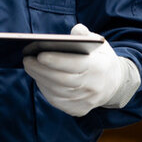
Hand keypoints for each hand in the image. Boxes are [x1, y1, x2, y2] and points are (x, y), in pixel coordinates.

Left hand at [23, 24, 139, 116]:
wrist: (114, 84)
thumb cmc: (99, 59)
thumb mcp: (98, 44)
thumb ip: (85, 36)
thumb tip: (76, 31)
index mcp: (99, 68)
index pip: (75, 65)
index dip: (56, 61)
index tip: (39, 54)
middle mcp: (93, 87)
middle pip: (62, 80)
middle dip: (41, 69)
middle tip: (27, 59)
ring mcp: (86, 101)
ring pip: (57, 91)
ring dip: (40, 79)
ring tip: (29, 66)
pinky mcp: (79, 110)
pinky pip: (57, 101)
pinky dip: (45, 89)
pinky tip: (39, 78)